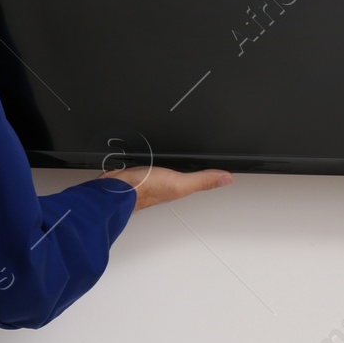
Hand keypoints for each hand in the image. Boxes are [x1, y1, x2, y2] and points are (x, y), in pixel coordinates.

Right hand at [99, 165, 232, 211]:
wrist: (115, 186)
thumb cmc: (143, 188)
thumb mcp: (180, 183)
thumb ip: (203, 180)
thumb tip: (228, 178)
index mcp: (180, 186)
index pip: (202, 178)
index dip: (213, 173)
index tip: (224, 169)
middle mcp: (169, 182)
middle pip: (188, 173)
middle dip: (196, 166)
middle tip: (208, 163)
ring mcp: (155, 175)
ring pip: (171, 166)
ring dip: (176, 161)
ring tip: (188, 158)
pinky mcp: (141, 168)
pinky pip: (155, 161)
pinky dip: (158, 157)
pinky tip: (157, 154)